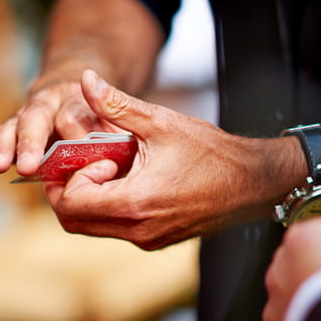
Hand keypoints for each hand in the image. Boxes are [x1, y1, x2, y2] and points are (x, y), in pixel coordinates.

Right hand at [0, 74, 119, 182]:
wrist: (80, 97)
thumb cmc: (104, 118)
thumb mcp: (116, 120)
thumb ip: (113, 133)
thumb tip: (105, 159)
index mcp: (78, 98)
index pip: (74, 115)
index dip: (76, 136)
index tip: (80, 154)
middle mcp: (47, 104)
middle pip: (36, 119)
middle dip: (31, 142)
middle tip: (27, 165)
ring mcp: (25, 117)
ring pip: (10, 128)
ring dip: (3, 149)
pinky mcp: (11, 133)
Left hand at [43, 70, 295, 249]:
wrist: (253, 183)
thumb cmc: (212, 153)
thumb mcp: (161, 122)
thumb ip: (116, 104)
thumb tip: (85, 80)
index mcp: (135, 204)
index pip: (71, 204)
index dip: (70, 177)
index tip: (97, 155)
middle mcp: (137, 230)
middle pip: (74, 221)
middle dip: (68, 191)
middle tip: (84, 163)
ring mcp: (147, 240)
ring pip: (93, 227)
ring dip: (89, 199)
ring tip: (110, 168)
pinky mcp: (155, 240)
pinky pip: (116, 229)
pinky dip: (109, 207)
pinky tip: (128, 180)